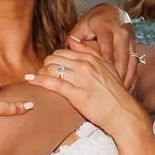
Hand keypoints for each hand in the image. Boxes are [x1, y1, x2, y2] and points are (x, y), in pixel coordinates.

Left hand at [27, 44, 143, 135]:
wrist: (123, 113)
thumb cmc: (114, 94)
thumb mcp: (107, 68)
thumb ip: (90, 53)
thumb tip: (73, 42)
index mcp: (92, 59)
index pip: (63, 52)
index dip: (53, 59)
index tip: (49, 67)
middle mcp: (86, 66)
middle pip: (55, 58)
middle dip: (45, 65)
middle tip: (42, 74)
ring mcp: (81, 80)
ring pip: (52, 68)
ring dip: (40, 73)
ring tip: (36, 79)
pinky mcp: (77, 94)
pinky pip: (53, 83)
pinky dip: (39, 80)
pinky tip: (31, 80)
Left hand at [65, 4, 137, 92]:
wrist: (114, 12)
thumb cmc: (95, 21)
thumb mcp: (83, 26)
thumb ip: (75, 37)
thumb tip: (67, 47)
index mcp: (107, 29)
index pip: (105, 48)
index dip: (102, 64)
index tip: (98, 78)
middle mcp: (121, 34)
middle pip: (120, 58)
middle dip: (115, 76)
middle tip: (107, 92)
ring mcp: (130, 41)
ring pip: (130, 64)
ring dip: (125, 79)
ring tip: (118, 94)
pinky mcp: (135, 48)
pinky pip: (135, 66)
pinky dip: (131, 78)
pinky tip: (127, 89)